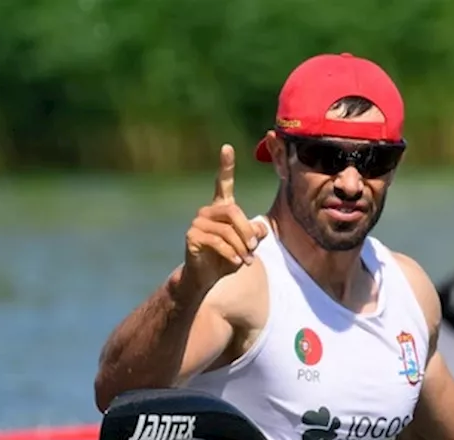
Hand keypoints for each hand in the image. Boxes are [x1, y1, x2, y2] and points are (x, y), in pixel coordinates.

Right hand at [183, 144, 266, 290]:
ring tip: (246, 260)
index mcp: (221, 208)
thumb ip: (255, 233)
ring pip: (226, 230)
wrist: (206, 277)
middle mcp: (207, 211)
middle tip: (254, 247)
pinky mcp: (192, 236)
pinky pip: (217, 242)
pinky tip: (235, 261)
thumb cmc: (227, 258)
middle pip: (233, 211)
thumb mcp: (247, 245)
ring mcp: (198, 222)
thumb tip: (261, 229)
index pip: (223, 183)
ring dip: (241, 246)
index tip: (227, 147)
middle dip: (247, 230)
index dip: (225, 166)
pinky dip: (230, 253)